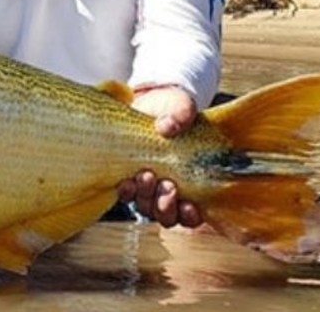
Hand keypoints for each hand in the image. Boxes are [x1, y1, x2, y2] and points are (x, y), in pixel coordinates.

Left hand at [118, 86, 202, 227]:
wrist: (146, 103)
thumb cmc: (170, 110)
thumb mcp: (182, 106)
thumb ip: (182, 113)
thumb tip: (169, 126)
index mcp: (191, 182)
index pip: (193, 214)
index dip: (191, 215)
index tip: (189, 204)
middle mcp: (169, 190)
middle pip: (168, 216)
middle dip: (166, 205)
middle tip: (167, 185)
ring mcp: (147, 186)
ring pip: (147, 208)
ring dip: (147, 197)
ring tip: (146, 176)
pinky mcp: (128, 177)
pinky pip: (127, 195)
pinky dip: (127, 191)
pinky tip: (128, 181)